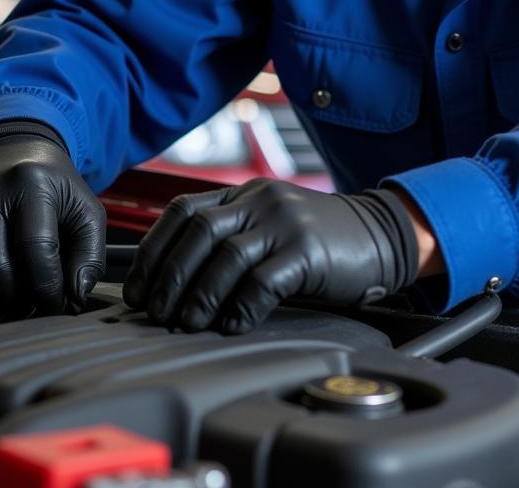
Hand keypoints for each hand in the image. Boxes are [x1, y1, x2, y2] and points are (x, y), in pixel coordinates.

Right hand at [0, 124, 105, 317]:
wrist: (12, 153)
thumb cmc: (53, 187)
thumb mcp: (86, 211)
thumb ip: (90, 254)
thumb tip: (76, 296)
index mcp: (30, 183)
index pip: (35, 250)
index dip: (48, 288)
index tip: (58, 303)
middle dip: (18, 300)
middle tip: (34, 304)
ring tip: (16, 298)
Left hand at [122, 179, 418, 332]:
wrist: (380, 235)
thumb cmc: (319, 241)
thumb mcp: (269, 227)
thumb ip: (230, 240)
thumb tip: (173, 284)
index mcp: (244, 194)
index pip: (182, 210)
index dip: (152, 250)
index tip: (138, 287)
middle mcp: (259, 201)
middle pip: (198, 232)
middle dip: (170, 276)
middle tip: (157, 311)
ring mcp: (285, 222)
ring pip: (226, 255)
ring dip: (200, 295)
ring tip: (189, 323)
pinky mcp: (308, 250)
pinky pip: (264, 280)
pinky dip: (241, 307)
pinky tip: (232, 325)